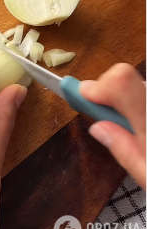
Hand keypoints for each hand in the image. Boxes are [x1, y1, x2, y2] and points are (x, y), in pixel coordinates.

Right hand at [80, 64, 145, 188]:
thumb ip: (123, 149)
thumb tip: (99, 126)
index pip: (121, 80)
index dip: (99, 84)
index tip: (87, 97)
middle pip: (130, 79)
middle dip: (114, 94)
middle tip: (112, 119)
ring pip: (145, 87)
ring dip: (136, 101)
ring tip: (142, 130)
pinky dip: (146, 105)